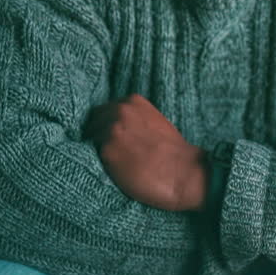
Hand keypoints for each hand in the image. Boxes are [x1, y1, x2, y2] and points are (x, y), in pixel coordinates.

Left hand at [84, 94, 207, 211]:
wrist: (184, 173)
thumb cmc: (174, 153)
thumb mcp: (156, 122)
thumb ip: (135, 119)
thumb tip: (118, 127)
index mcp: (133, 101)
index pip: (105, 109)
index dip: (107, 125)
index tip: (113, 138)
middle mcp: (119, 110)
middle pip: (94, 121)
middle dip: (99, 134)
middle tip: (113, 152)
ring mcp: (111, 129)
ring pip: (91, 138)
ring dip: (99, 149)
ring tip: (117, 162)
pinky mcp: (106, 151)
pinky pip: (93, 155)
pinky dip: (101, 162)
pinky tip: (116, 169)